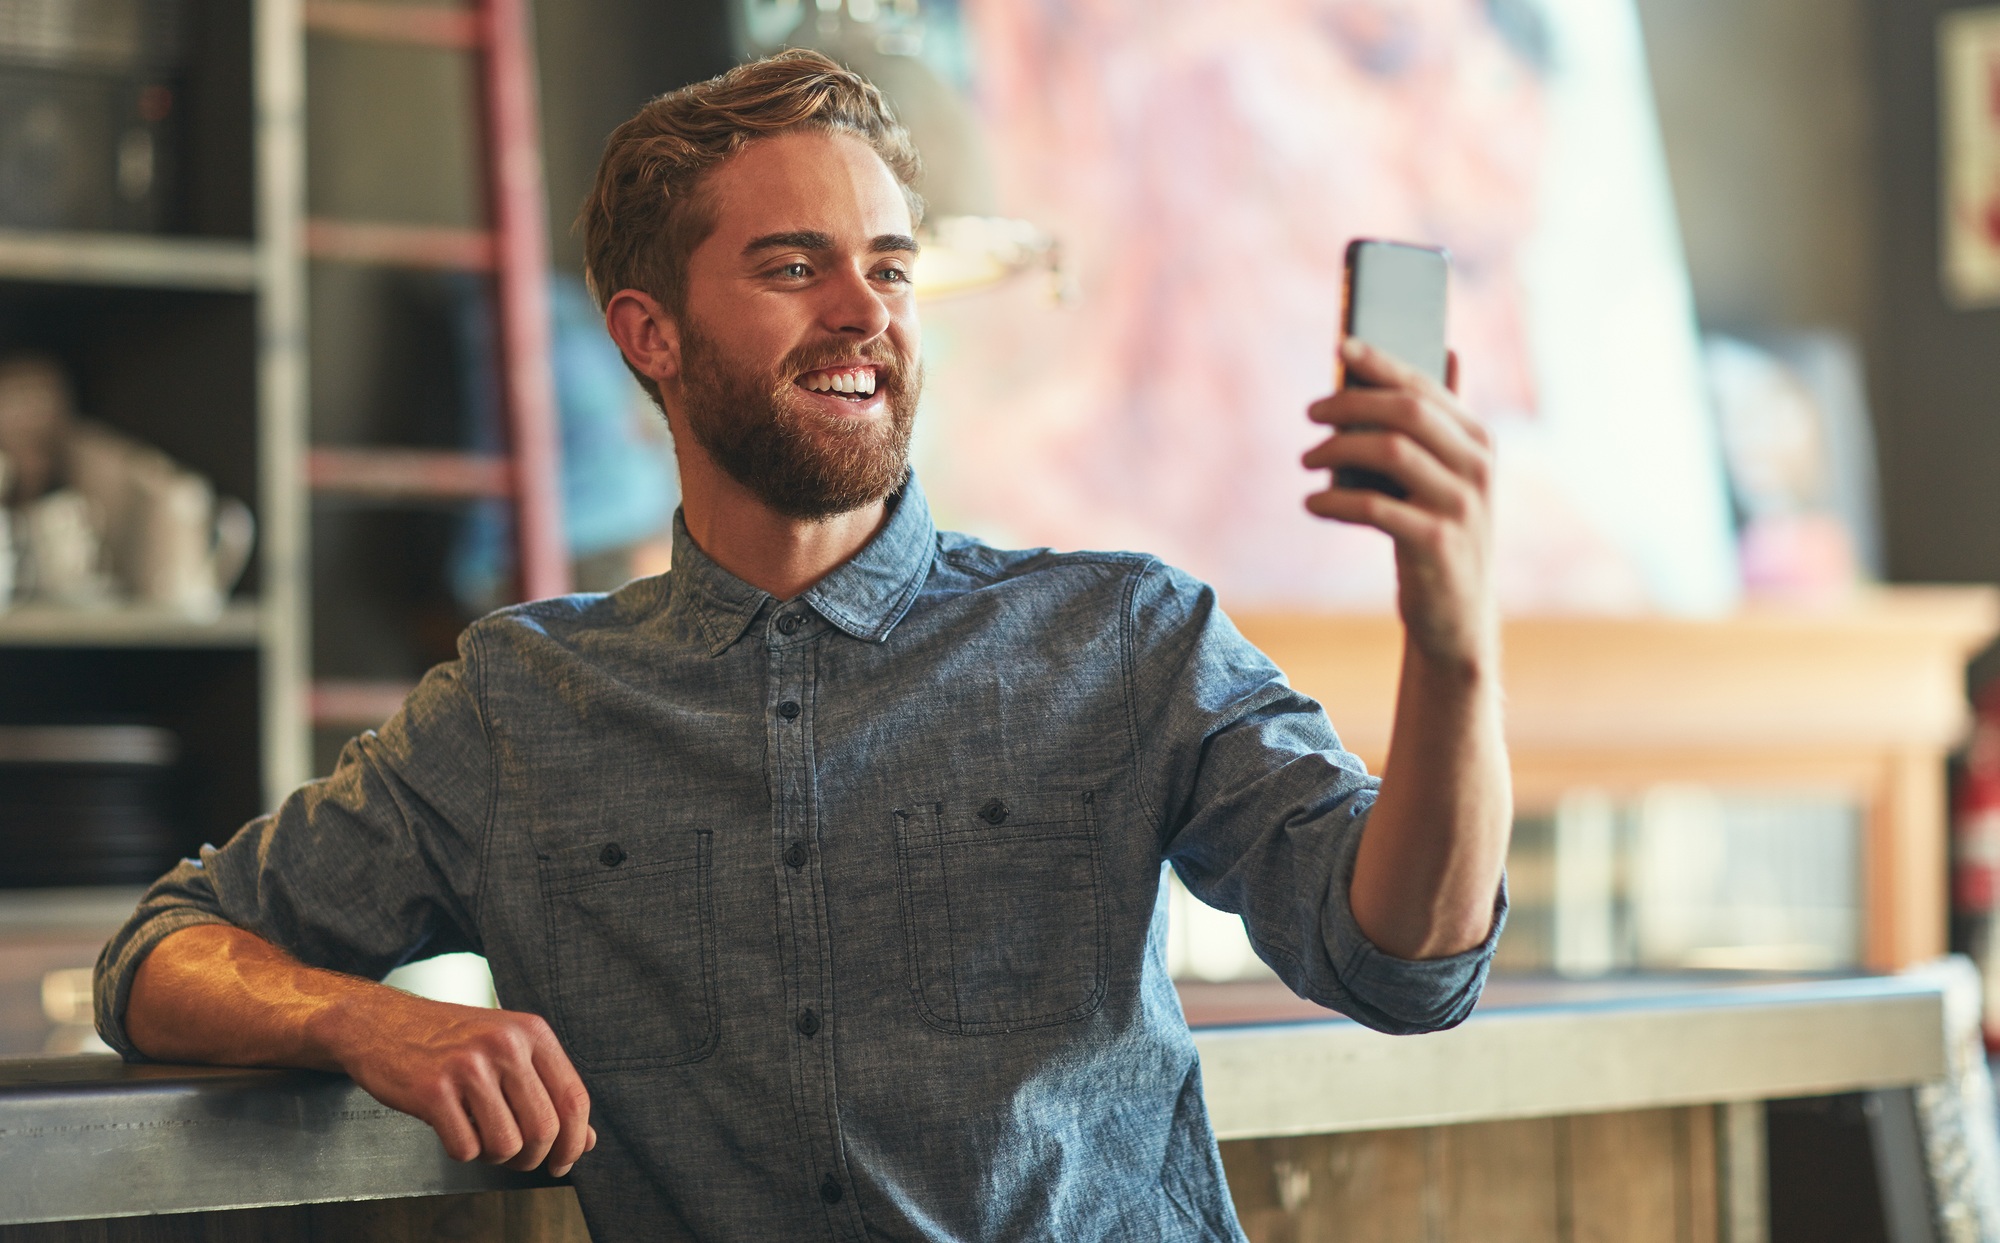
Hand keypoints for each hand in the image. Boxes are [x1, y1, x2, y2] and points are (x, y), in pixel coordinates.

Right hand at [320, 990, 597, 1177]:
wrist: (380, 1022)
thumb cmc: (447, 1038)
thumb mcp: (506, 1049)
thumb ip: (546, 1089)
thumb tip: (583, 1138)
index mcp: (531, 1032)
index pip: (574, 1098)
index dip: (573, 1141)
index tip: (565, 1160)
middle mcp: (505, 1045)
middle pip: (544, 1128)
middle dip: (533, 1157)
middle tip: (517, 1158)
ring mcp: (468, 1066)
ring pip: (507, 1145)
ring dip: (495, 1156)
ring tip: (480, 1136)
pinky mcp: (433, 1090)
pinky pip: (466, 1148)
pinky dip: (462, 1150)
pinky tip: (453, 1128)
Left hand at [1303, 339, 1496, 672]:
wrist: (1455, 616)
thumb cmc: (1440, 535)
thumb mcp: (1450, 476)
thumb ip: (1443, 422)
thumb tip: (1448, 351)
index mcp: (1481, 441)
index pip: (1426, 387)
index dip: (1382, 363)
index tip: (1342, 346)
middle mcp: (1478, 467)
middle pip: (1406, 411)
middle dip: (1350, 403)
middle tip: (1310, 413)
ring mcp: (1460, 505)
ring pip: (1388, 451)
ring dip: (1336, 449)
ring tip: (1306, 459)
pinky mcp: (1435, 543)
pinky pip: (1374, 507)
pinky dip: (1335, 500)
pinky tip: (1313, 502)